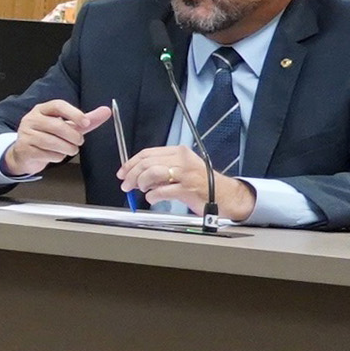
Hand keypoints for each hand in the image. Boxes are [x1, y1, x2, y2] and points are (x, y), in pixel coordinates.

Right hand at [2, 97, 110, 176]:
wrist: (25, 153)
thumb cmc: (49, 136)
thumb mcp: (68, 126)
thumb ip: (87, 120)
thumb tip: (107, 111)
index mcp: (42, 109)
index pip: (58, 105)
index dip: (74, 113)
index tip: (86, 123)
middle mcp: (31, 119)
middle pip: (57, 125)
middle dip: (73, 136)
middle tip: (79, 141)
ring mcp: (26, 134)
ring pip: (52, 142)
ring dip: (68, 148)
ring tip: (71, 149)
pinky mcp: (24, 149)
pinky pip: (47, 154)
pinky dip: (57, 157)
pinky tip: (57, 155)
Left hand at [118, 143, 253, 219]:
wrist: (226, 196)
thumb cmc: (202, 183)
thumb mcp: (182, 169)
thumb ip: (161, 168)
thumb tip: (135, 173)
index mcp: (179, 152)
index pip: (147, 153)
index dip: (131, 163)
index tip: (123, 172)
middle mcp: (182, 160)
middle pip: (147, 163)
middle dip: (131, 175)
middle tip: (126, 185)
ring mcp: (186, 174)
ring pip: (152, 173)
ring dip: (141, 183)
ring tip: (141, 190)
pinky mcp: (188, 189)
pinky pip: (161, 191)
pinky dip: (152, 196)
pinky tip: (153, 198)